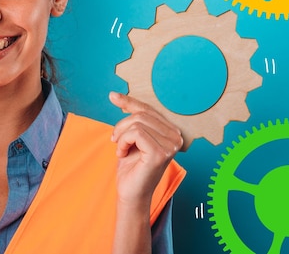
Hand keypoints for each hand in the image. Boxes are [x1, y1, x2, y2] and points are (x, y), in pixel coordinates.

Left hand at [109, 92, 182, 206]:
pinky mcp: (161, 153)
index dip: (129, 102)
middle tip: (116, 141)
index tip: (112, 96)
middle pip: (141, 114)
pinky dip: (123, 142)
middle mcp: (176, 137)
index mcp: (171, 132)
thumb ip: (131, 117)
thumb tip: (116, 96)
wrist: (130, 192)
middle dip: (122, 126)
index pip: (148, 109)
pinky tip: (123, 153)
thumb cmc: (131, 166)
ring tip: (121, 149)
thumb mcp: (130, 136)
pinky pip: (135, 133)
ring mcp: (171, 146)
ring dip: (121, 136)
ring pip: (137, 123)